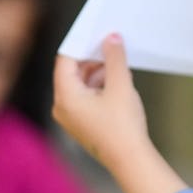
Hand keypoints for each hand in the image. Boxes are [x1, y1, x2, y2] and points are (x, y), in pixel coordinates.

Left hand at [53, 33, 187, 192]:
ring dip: (98, 73)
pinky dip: (98, 88)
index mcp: (65, 96)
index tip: (97, 32)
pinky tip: (117, 84)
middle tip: (112, 46)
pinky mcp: (82, 124)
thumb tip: (111, 37)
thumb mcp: (120, 85)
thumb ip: (115, 58)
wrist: (130, 160)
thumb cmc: (123, 125)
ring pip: (80, 85)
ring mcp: (70, 117)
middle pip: (72, 72)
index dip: (81, 44)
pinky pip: (85, 98)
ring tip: (119, 67)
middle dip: (92, 59)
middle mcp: (62, 107)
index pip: (65, 60)